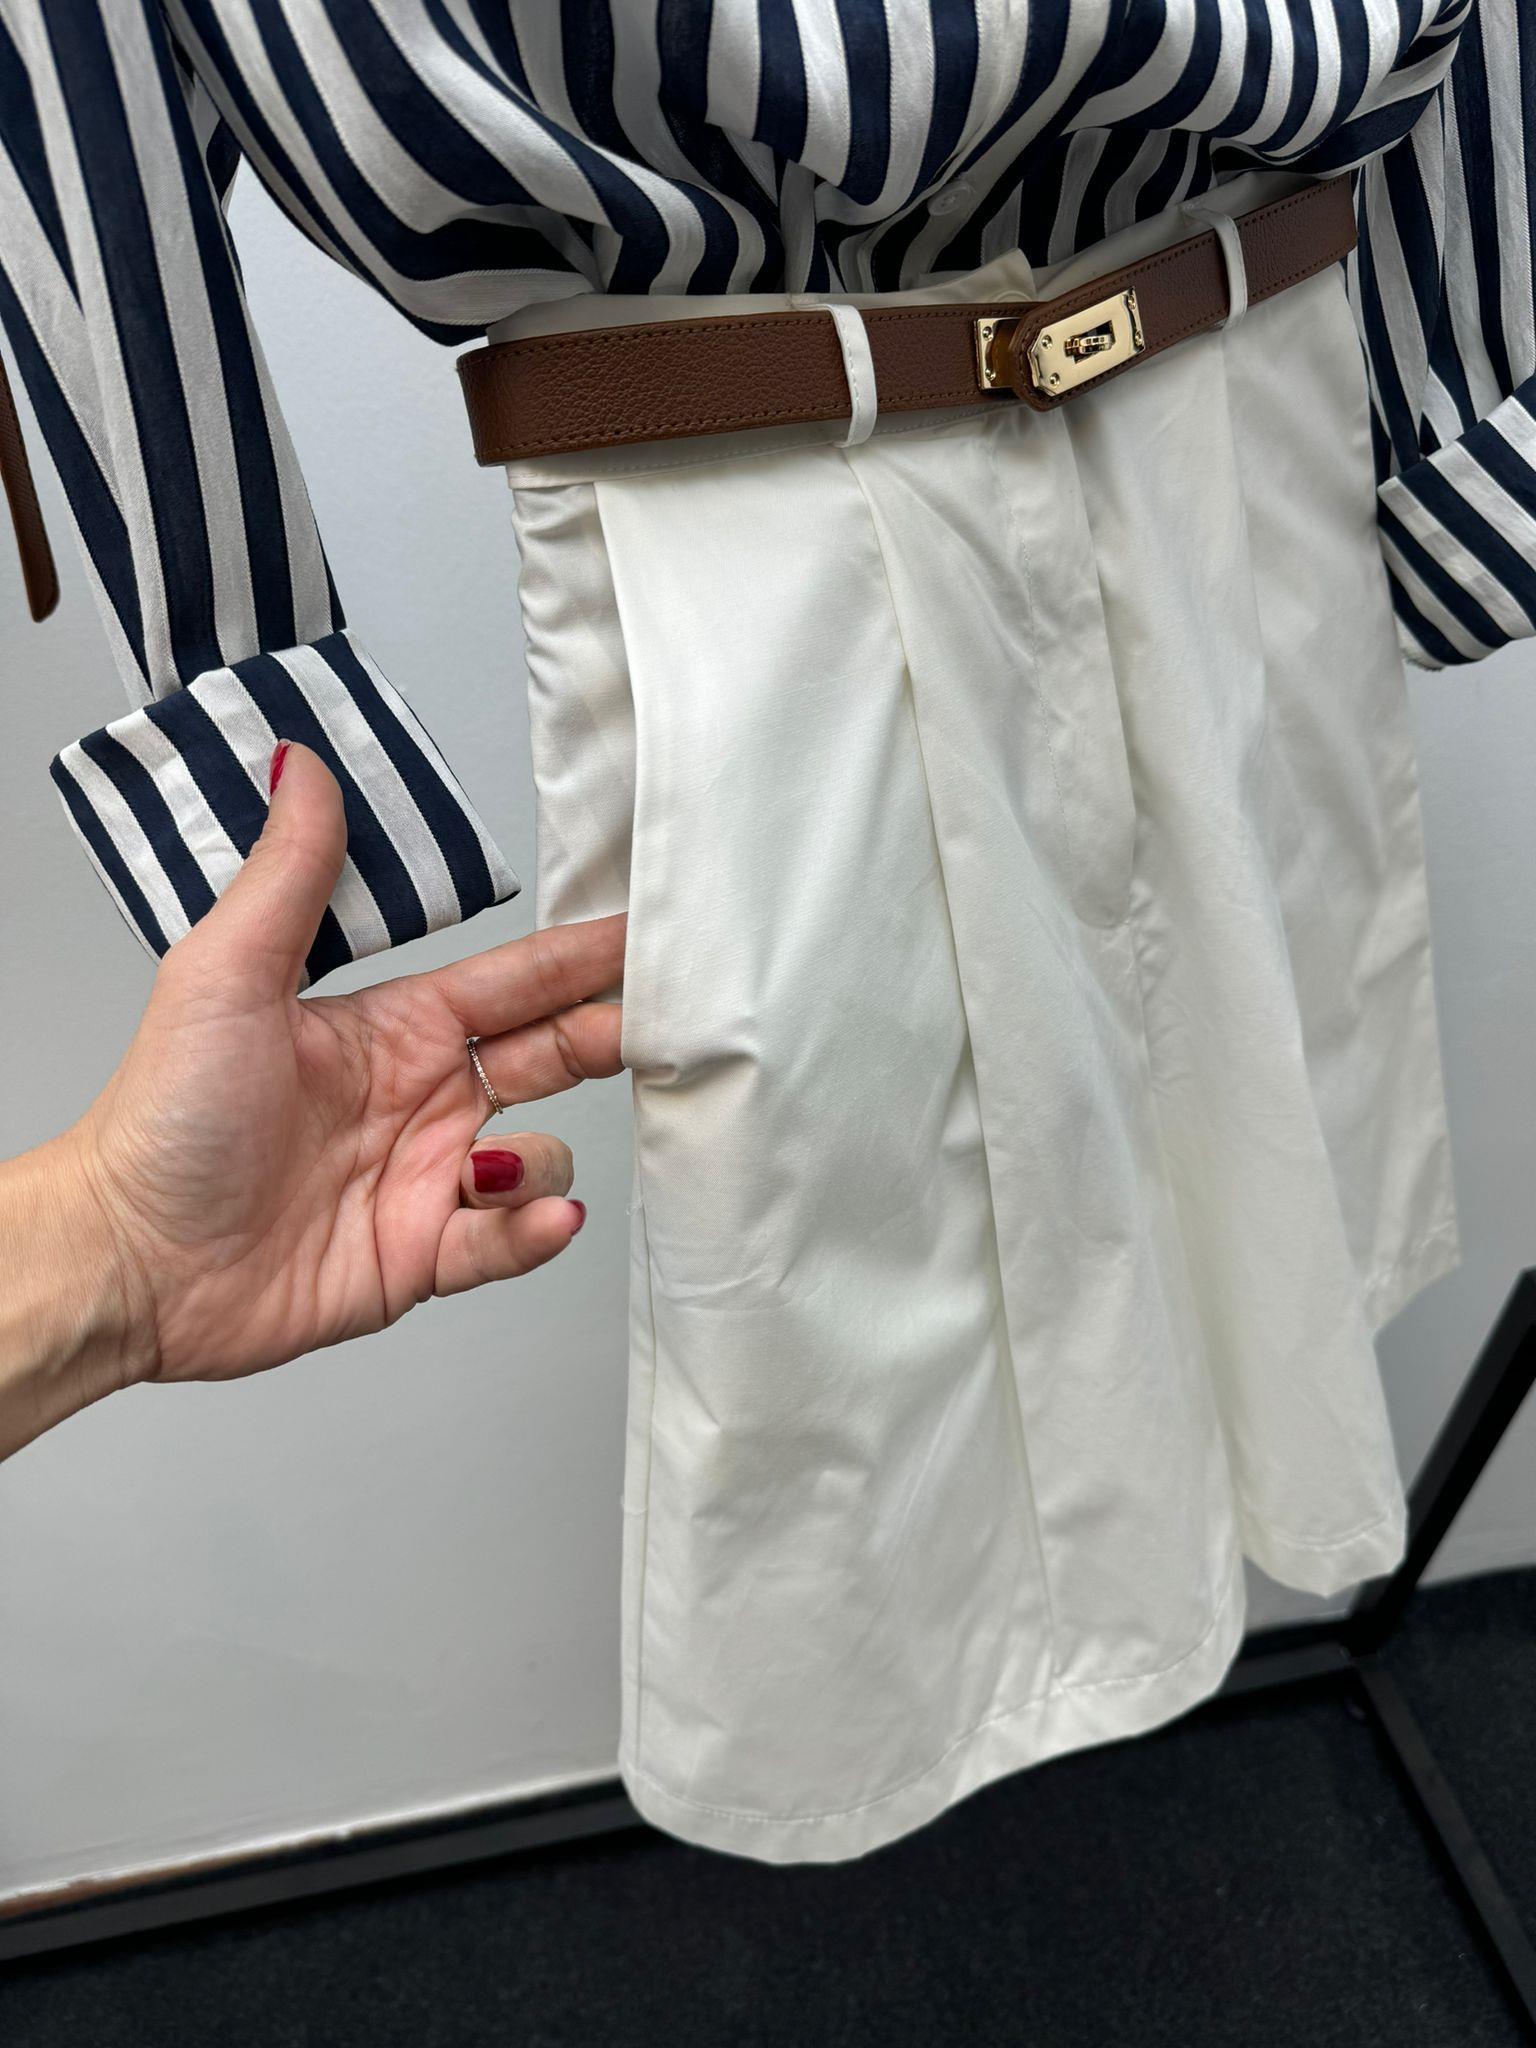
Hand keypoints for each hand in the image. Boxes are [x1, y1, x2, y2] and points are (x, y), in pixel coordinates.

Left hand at [12, 742, 623, 1419]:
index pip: (514, 981)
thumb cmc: (162, 1118)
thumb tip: (302, 763)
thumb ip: (290, 874)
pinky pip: (507, 1241)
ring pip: (541, 1155)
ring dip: (541, 1158)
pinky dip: (532, 1230)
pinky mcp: (421, 1257)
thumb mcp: (224, 975)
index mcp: (392, 1028)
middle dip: (608, 1040)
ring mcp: (426, 1179)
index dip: (582, 958)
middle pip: (553, 1058)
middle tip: (657, 1028)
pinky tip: (534, 1217)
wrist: (128, 1260)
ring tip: (491, 1162)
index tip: (647, 935)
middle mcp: (422, 1098)